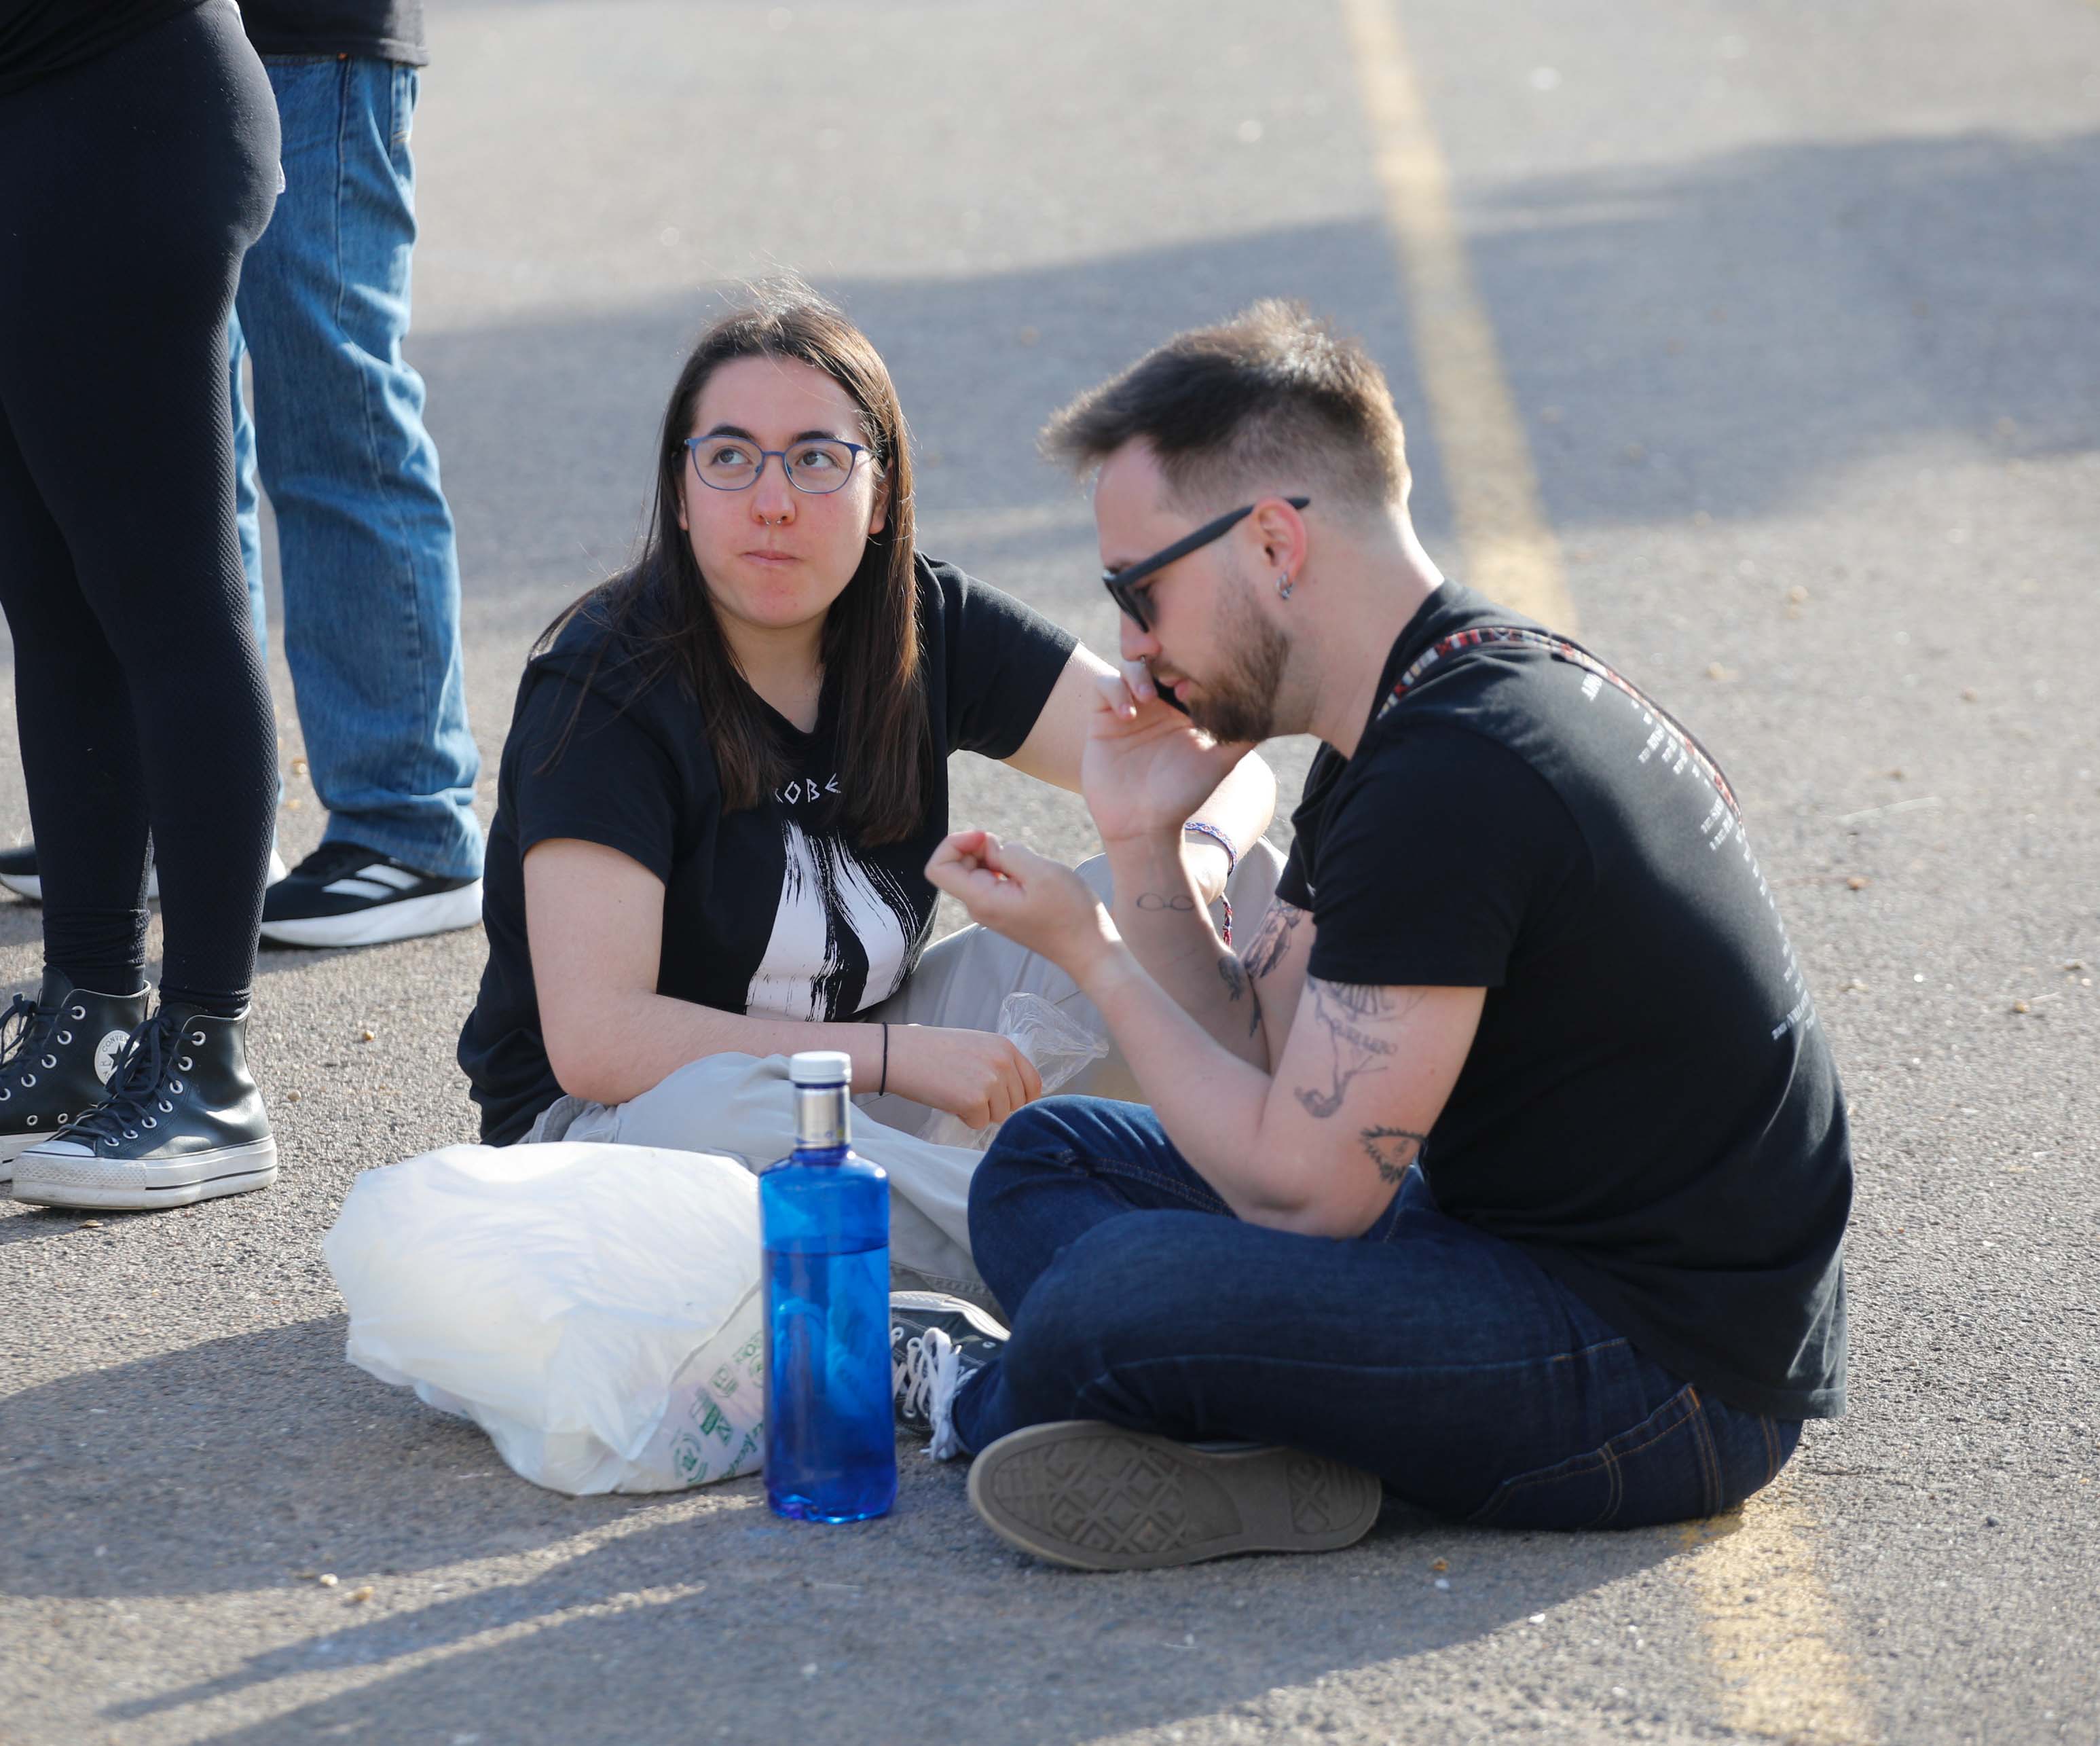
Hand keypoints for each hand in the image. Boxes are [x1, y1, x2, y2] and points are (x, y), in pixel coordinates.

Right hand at [885, 1024, 1043, 1130]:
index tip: (1009, 1106)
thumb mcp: (976, 1047)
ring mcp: (991, 1082)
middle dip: (997, 1107)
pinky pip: (979, 1123)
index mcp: (1006, 1047)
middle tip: (969, 1095)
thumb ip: (998, 1066)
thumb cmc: (933, 1050)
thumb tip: (1015, 1097)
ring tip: (956, 1093)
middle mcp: (1004, 1063)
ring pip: (1000, 1116)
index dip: (1023, 1100)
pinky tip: (948, 1099)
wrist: (902, 1054)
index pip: (1033, 1083)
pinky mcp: (976, 1101)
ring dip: (980, 1113)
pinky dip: (964, 1118)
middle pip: (1017, 1104)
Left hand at [925, 829, 1118, 974]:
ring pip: (977, 869)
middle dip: (980, 846)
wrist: (1090, 950)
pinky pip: (994, 878)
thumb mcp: (1042, 872)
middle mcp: (980, 907)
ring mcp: (992, 909)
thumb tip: (993, 848)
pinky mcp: (1006, 908)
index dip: (955, 843)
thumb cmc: (1070, 914)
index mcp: (982, 900)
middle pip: (957, 864)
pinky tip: (1033, 874)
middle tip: (1015, 851)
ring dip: (998, 856)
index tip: (986, 838)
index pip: (938, 867)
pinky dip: (1008, 866)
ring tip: (1030, 866)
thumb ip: (1009, 854)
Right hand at [1080, 665, 1251, 846]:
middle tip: (1167, 661)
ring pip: (1130, 666)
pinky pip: (1105, 686)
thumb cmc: (1183, 796)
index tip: (1195, 683)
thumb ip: (1243, 738)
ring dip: (1138, 674)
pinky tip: (1129, 715)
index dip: (1190, 665)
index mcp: (1184, 710)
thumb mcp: (1219, 763)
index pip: (1186, 669)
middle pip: (1156, 659)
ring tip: (1148, 697)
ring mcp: (1130, 709)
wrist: (1143, 825)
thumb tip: (1275, 715)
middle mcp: (1157, 705)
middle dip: (1161, 653)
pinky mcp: (1103, 719)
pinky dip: (1115, 691)